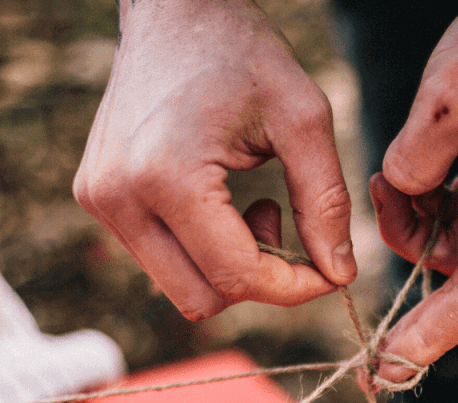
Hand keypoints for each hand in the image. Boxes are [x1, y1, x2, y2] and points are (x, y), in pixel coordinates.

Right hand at [73, 0, 356, 320]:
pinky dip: (207, 254)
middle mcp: (119, 197)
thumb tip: (339, 275)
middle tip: (285, 226)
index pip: (238, 277)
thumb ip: (326, 202)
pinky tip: (225, 207)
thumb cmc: (243, 54)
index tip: (330, 271)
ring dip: (233, 270)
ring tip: (257, 209)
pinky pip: (166, 264)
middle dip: (260, 282)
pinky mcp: (100, 199)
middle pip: (204, 299)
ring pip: (184, 289)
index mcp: (165, 175)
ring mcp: (102, 201)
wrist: (174, 9)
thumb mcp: (303, 120)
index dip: (295, 288)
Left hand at [370, 0, 457, 382]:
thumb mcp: (448, 100)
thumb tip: (401, 200)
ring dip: (421, 218)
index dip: (428, 337)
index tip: (387, 370)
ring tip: (401, 167)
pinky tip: (427, 164)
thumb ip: (414, 169)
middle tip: (384, 192)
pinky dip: (437, 200)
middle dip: (412, 243)